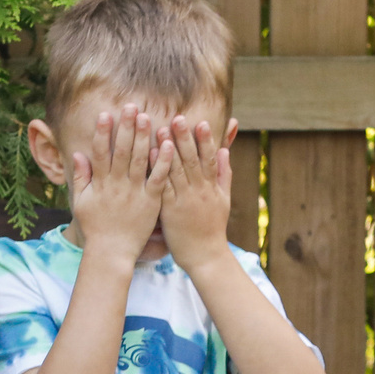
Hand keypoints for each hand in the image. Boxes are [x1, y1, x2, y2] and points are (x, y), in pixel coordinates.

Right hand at [70, 101, 165, 266]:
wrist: (111, 252)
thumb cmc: (95, 228)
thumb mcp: (82, 202)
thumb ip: (81, 178)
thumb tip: (78, 154)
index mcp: (100, 183)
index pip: (100, 152)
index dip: (102, 132)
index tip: (105, 114)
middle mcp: (117, 185)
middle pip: (121, 150)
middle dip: (125, 127)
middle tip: (130, 106)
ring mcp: (135, 192)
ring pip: (139, 160)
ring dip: (143, 137)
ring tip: (146, 117)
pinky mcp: (151, 201)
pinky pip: (158, 178)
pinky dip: (163, 161)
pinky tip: (168, 144)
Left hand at [155, 113, 237, 270]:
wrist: (205, 256)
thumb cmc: (212, 227)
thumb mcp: (224, 199)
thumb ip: (223, 174)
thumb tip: (225, 150)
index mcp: (211, 187)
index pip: (209, 158)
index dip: (205, 140)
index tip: (201, 121)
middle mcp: (198, 191)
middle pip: (191, 160)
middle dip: (184, 138)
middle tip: (178, 117)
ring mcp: (184, 200)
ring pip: (176, 171)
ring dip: (168, 149)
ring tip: (161, 129)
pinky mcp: (169, 211)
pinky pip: (162, 188)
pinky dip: (156, 171)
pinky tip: (149, 156)